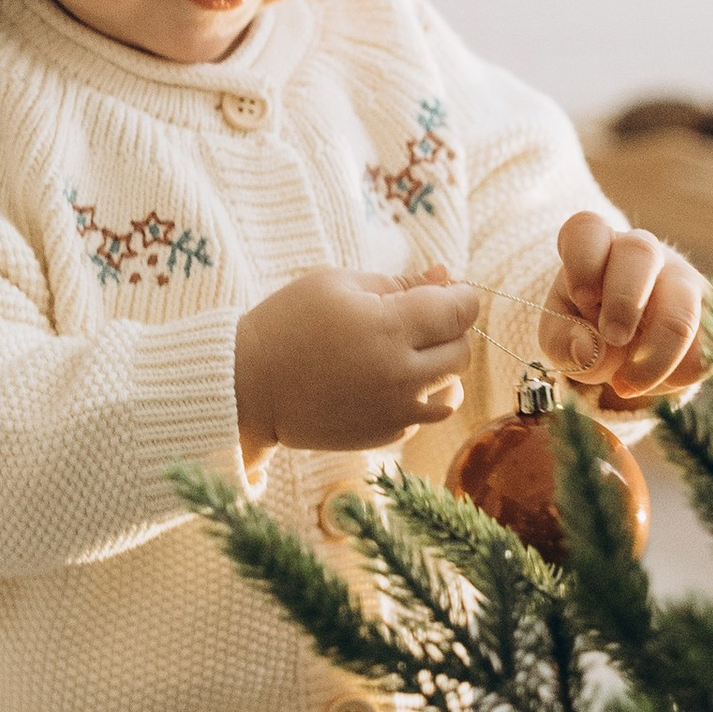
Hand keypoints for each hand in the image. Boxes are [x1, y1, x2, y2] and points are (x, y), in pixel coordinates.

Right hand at [235, 263, 480, 468]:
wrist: (249, 388)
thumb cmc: (288, 324)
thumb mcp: (337, 284)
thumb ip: (398, 282)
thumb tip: (446, 276)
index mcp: (389, 328)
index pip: (461, 310)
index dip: (460, 296)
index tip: (444, 292)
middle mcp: (401, 375)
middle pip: (462, 350)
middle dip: (448, 330)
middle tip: (413, 320)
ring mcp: (397, 411)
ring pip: (453, 388)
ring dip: (439, 368)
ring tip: (404, 356)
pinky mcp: (388, 435)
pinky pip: (427, 414)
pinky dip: (419, 396)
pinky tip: (385, 382)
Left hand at [539, 209, 707, 402]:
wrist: (628, 350)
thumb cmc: (585, 331)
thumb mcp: (559, 338)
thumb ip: (562, 343)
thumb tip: (589, 350)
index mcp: (595, 247)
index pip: (588, 229)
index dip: (584, 260)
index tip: (582, 298)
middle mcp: (641, 254)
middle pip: (641, 251)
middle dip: (625, 300)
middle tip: (612, 338)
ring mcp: (681, 279)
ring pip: (683, 301)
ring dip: (657, 351)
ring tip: (627, 383)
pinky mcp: (711, 315)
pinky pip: (708, 343)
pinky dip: (680, 372)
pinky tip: (655, 382)